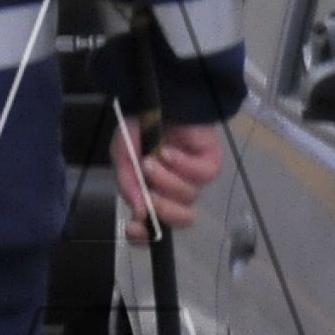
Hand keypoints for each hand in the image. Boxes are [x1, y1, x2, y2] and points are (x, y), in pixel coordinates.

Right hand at [112, 118, 224, 235]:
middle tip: (150, 195)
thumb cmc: (141, 128)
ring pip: (188, 196)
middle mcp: (176, 191)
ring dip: (167, 180)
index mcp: (154, 193)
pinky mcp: (210, 163)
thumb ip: (128, 184)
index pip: (153, 227)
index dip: (145, 235)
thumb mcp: (124, 156)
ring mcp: (195, 178)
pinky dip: (183, 165)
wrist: (159, 99)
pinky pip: (202, 176)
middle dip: (164, 210)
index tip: (133, 229)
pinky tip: (170, 152)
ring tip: (154, 158)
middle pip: (180, 219)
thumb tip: (138, 211)